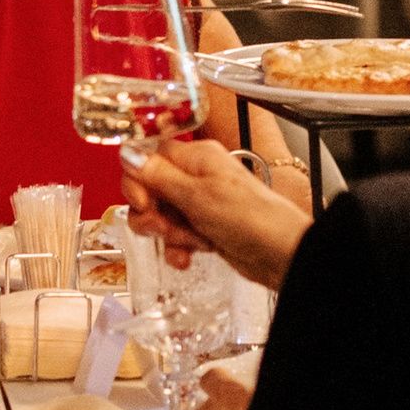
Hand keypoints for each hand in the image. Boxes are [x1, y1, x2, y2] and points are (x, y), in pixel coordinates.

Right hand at [124, 138, 310, 292]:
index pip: (149, 157)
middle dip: (150, 213)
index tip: (144, 201)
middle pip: (150, 189)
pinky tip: (188, 257)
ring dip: (166, 234)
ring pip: (161, 216)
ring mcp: (201, 204)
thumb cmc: (250, 218)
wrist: (281, 253)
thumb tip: (128, 152)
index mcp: (196, 157)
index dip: (138, 181)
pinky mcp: (205, 229)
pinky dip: (178, 248)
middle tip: (163, 226)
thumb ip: (158, 175)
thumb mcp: (196, 195)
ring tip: (186, 243)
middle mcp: (197, 176)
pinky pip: (177, 236)